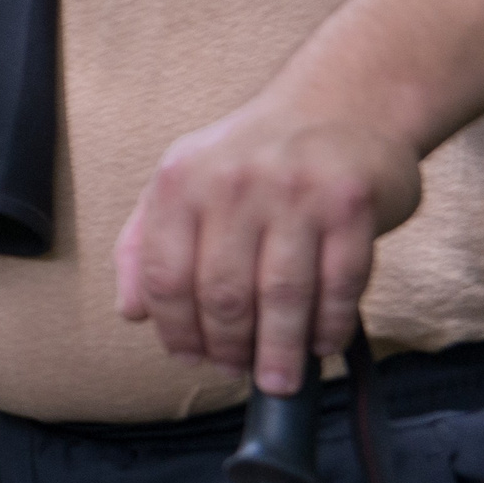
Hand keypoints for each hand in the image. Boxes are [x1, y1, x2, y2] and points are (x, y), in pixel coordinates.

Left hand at [114, 96, 420, 395]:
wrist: (338, 103)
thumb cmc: (251, 158)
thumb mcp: (183, 183)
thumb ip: (146, 244)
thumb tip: (132, 313)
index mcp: (181, 181)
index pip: (165, 276)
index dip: (176, 330)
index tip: (189, 358)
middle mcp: (233, 183)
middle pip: (223, 293)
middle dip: (228, 347)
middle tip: (236, 372)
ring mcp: (296, 191)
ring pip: (282, 296)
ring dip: (279, 350)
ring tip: (277, 379)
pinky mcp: (351, 203)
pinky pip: (340, 284)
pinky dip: (329, 324)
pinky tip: (320, 343)